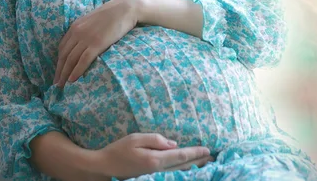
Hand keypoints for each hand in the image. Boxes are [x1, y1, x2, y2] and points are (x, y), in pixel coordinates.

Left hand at [54, 0, 141, 86]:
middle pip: (64, 55)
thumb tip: (84, 42)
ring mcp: (86, 38)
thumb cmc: (113, 14)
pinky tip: (73, 80)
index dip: (59, 62)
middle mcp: (77, 32)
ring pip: (71, 60)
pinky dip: (76, 71)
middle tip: (56, 84)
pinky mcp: (97, 43)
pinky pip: (83, 60)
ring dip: (65, 74)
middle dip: (59, 71)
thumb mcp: (93, 20)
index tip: (58, 72)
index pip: (62, 47)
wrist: (126, 8)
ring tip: (62, 86)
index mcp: (75, 26)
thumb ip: (86, 30)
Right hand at [91, 133, 214, 178]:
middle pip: (183, 165)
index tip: (207, 150)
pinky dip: (182, 170)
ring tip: (205, 163)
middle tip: (212, 157)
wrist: (104, 168)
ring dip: (193, 166)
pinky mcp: (151, 177)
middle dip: (198, 161)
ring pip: (179, 171)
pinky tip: (188, 169)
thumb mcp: (136, 138)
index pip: (180, 155)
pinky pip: (172, 174)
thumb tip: (174, 144)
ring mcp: (155, 175)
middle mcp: (157, 170)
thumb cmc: (118, 150)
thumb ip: (156, 140)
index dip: (195, 152)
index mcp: (155, 159)